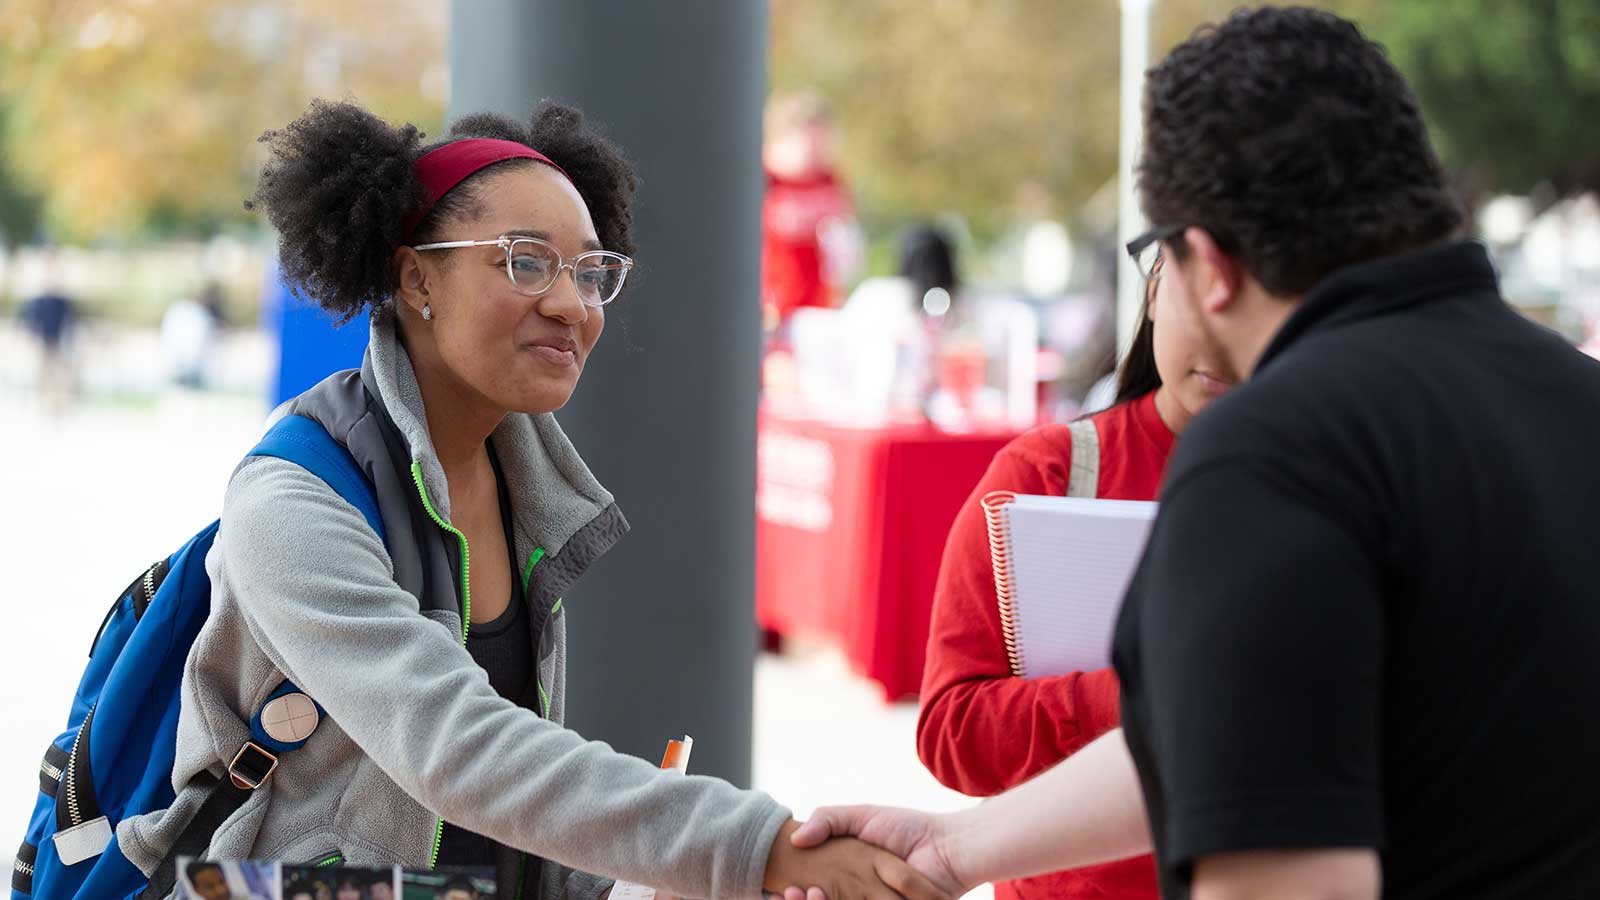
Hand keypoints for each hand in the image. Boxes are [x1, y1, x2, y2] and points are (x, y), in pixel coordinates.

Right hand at [764, 819, 952, 899]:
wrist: (946, 846)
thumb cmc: (907, 828)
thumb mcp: (861, 816)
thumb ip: (827, 819)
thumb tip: (797, 839)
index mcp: (853, 878)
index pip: (818, 891)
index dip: (799, 894)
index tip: (786, 889)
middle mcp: (863, 896)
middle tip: (791, 894)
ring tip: (810, 894)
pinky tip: (820, 896)